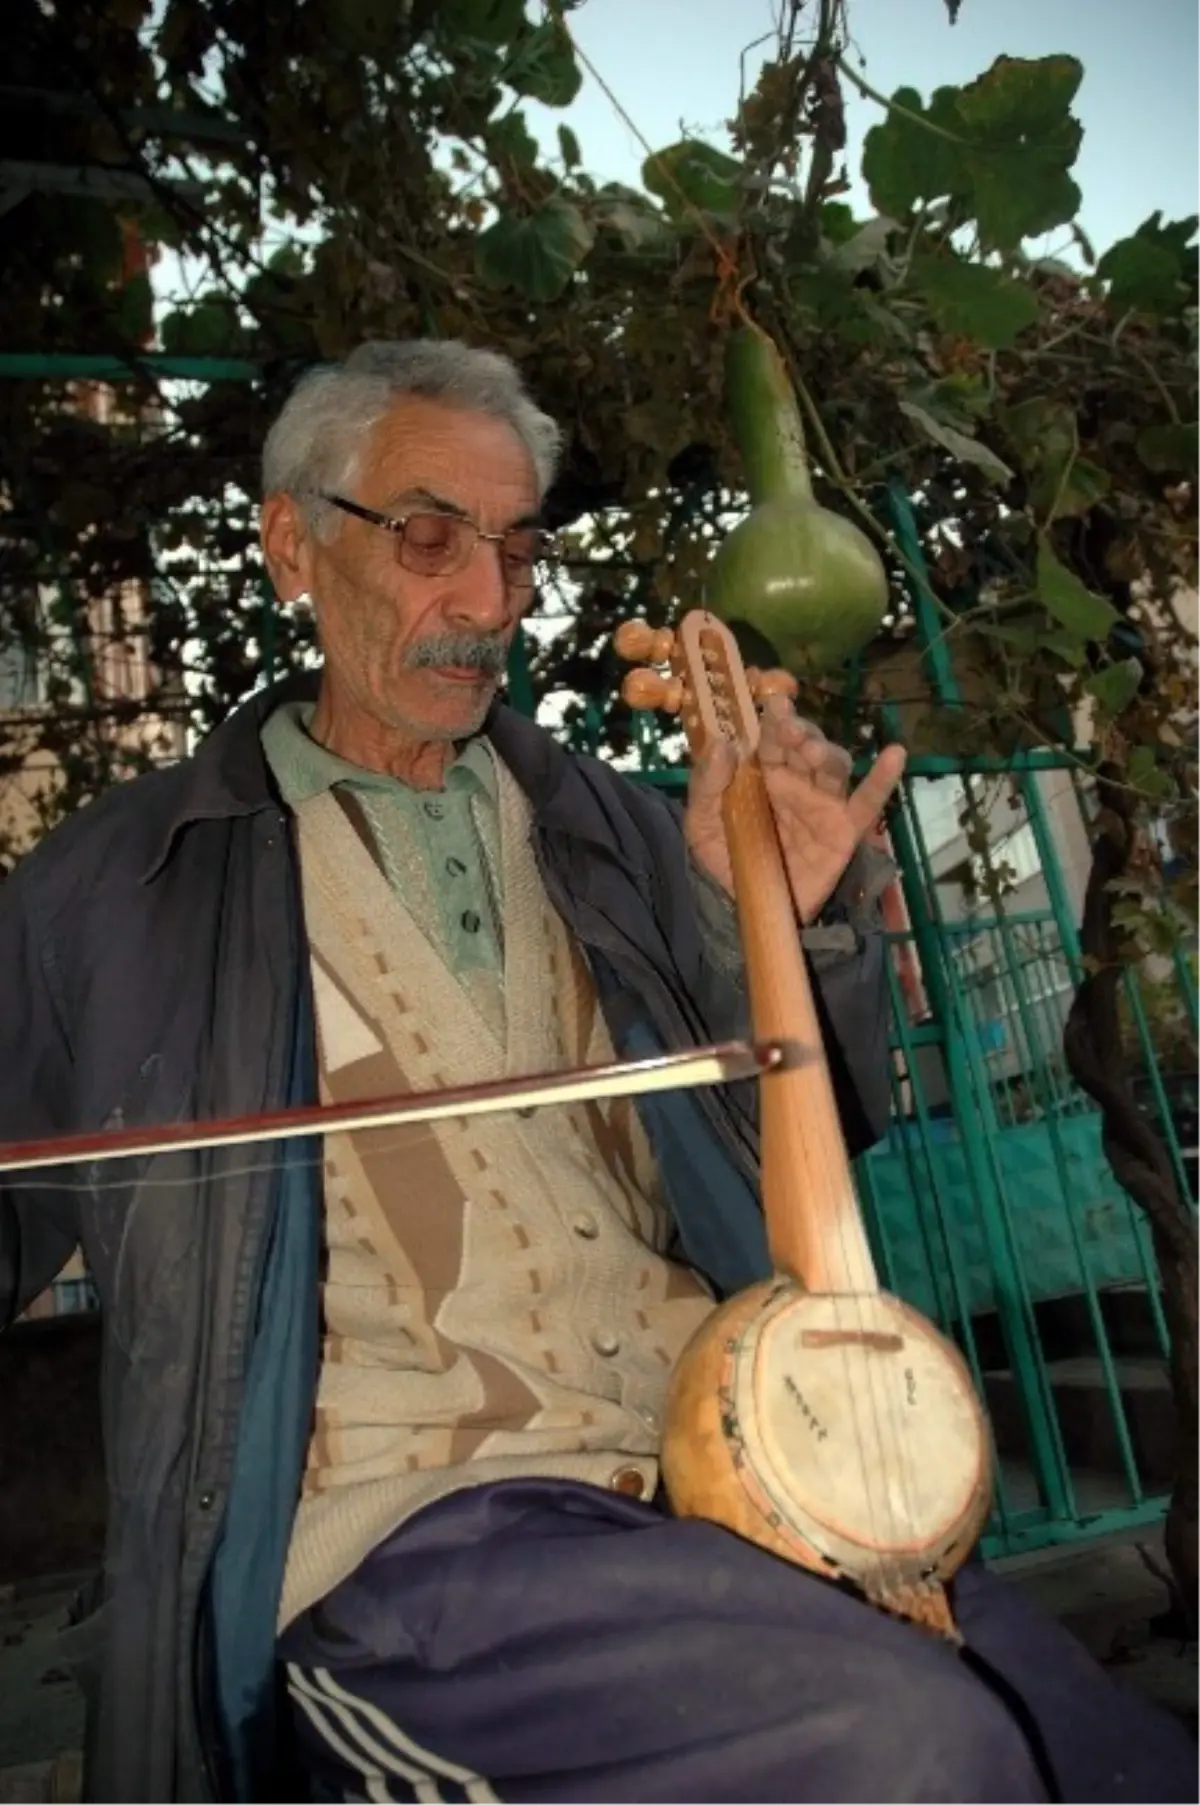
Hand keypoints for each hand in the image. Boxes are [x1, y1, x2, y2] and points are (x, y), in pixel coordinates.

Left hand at [684, 692, 906, 924]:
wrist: (743, 904)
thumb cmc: (725, 856)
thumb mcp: (700, 823)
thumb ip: (706, 785)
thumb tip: (722, 745)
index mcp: (764, 773)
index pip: (773, 739)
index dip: (776, 720)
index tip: (774, 705)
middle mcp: (797, 781)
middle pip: (807, 746)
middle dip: (801, 732)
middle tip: (788, 730)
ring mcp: (823, 804)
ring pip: (834, 767)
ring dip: (826, 753)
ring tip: (812, 751)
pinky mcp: (844, 830)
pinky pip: (868, 803)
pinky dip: (883, 779)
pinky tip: (896, 754)